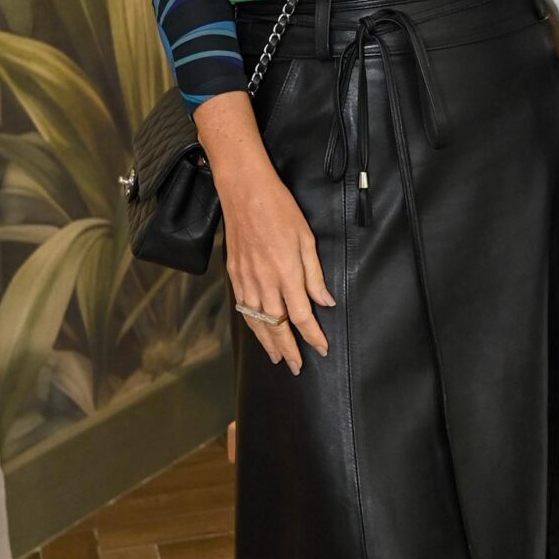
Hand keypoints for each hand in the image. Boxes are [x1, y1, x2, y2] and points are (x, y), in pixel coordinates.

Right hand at [195, 92, 333, 373]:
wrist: (244, 191)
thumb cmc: (280, 209)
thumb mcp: (306, 239)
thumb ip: (314, 274)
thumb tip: (324, 301)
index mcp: (286, 273)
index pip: (302, 316)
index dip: (312, 336)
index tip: (322, 348)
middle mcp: (265, 281)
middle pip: (277, 326)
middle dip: (288, 349)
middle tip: (297, 366)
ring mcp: (246, 279)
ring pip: (256, 321)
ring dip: (267, 342)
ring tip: (277, 358)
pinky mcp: (234, 274)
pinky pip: (242, 307)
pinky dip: (251, 324)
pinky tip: (257, 331)